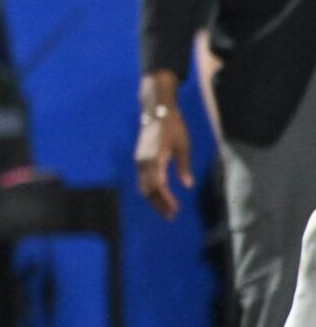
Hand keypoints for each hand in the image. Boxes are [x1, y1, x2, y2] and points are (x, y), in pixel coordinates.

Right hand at [135, 105, 192, 219]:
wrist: (156, 110)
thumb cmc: (174, 127)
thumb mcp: (183, 146)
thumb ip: (183, 167)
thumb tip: (187, 185)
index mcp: (155, 160)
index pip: (158, 186)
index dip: (166, 200)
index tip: (175, 210)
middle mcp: (143, 162)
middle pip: (147, 190)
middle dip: (158, 204)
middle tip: (170, 216)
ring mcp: (139, 160)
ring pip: (142, 186)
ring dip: (153, 199)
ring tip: (165, 208)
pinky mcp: (139, 159)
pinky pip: (142, 179)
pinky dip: (149, 189)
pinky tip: (159, 194)